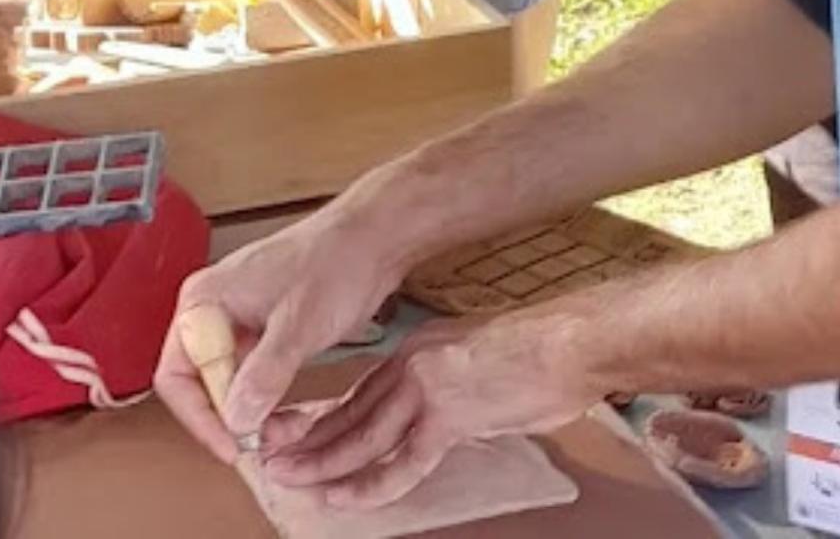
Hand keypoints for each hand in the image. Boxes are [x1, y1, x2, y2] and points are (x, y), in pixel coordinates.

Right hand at [154, 212, 406, 462]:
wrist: (372, 239)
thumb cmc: (337, 260)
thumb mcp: (300, 323)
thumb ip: (265, 372)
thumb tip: (236, 418)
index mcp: (204, 300)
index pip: (177, 375)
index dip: (200, 417)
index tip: (231, 445)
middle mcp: (212, 310)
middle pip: (198, 384)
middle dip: (230, 419)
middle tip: (263, 444)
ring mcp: (237, 321)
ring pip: (227, 385)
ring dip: (251, 414)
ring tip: (285, 431)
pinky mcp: (263, 330)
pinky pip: (250, 377)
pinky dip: (266, 400)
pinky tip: (289, 416)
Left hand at [258, 310, 597, 509]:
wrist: (568, 343)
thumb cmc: (534, 355)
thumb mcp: (472, 362)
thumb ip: (445, 389)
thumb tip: (437, 417)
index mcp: (414, 353)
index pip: (355, 392)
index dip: (318, 418)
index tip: (287, 433)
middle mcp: (411, 366)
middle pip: (347, 411)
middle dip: (305, 441)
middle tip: (270, 459)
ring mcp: (427, 390)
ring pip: (361, 435)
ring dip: (321, 461)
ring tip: (289, 479)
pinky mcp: (449, 415)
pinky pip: (402, 461)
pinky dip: (370, 482)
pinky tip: (344, 496)